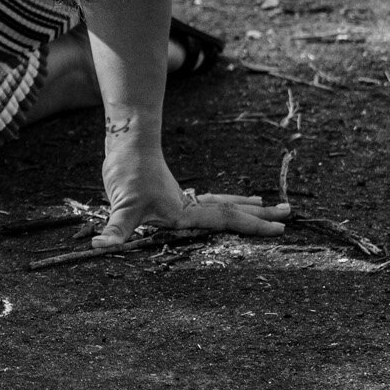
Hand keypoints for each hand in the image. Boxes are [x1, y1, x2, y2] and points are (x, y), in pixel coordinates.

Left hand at [92, 134, 288, 248]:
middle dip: (260, 216)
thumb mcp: (121, 206)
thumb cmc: (127, 173)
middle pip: (232, 210)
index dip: (253, 226)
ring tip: (266, 205)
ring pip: (221, 203)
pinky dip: (221, 203)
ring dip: (244, 206)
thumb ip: (115, 230)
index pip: (227, 221)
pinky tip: (220, 204)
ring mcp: (183, 199)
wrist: (126, 143)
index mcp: (186, 214)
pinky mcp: (172, 193)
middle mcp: (189, 206)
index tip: (280, 229)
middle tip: (289, 213)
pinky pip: (206, 202)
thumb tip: (100, 246)